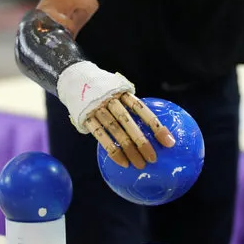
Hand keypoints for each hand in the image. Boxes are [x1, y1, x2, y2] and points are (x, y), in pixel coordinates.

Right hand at [57, 61, 174, 169]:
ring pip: (116, 131)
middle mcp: (110, 99)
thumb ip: (131, 104)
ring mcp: (97, 109)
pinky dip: (113, 150)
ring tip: (140, 164)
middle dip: (142, 141)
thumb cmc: (103, 89)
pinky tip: (124, 162)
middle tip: (153, 158)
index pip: (142, 109)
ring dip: (129, 150)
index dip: (156, 126)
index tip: (169, 142)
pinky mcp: (86, 118)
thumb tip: (151, 124)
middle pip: (128, 122)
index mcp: (122, 92)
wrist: (74, 78)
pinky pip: (101, 137)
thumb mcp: (118, 89)